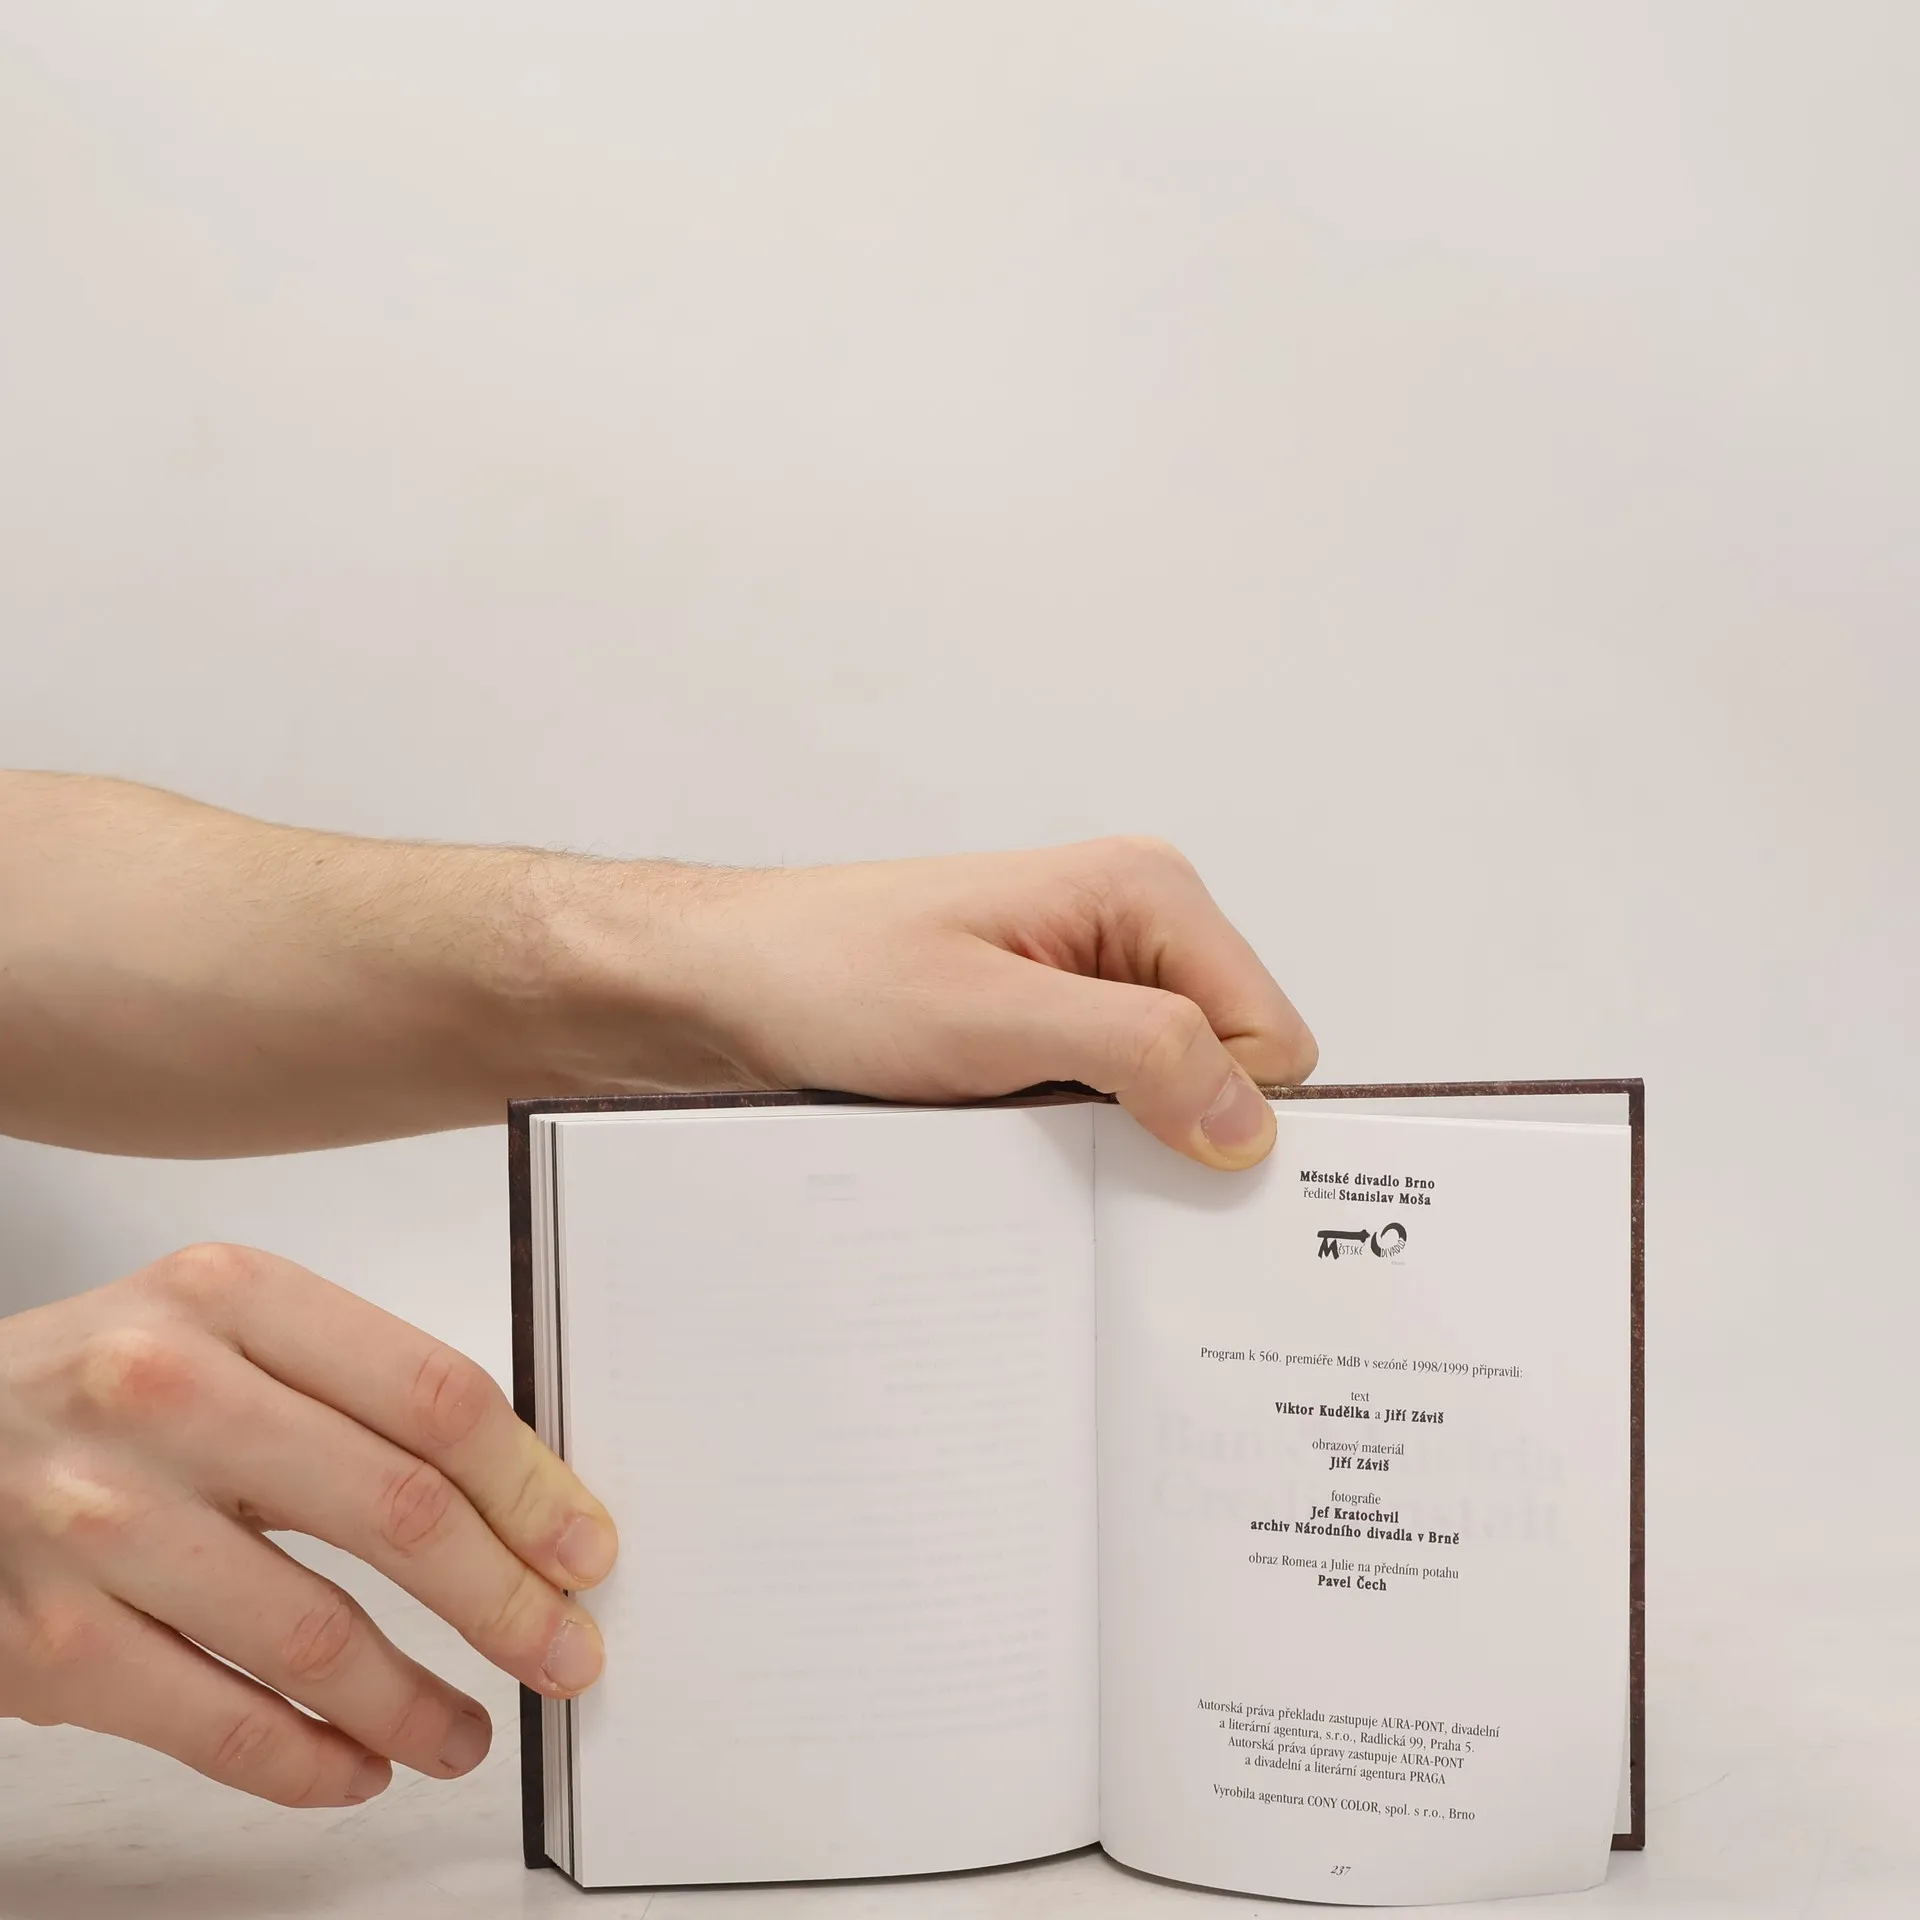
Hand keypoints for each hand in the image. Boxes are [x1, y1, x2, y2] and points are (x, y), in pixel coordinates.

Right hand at [0, 1243, 616, 1806]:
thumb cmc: (96, 1384)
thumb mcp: (219, 1327)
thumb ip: (351, 1387)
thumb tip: (514, 1496)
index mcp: (232, 1297)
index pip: (434, 1395)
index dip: (531, 1485)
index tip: (583, 1547)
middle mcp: (166, 1393)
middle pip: (398, 1511)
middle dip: (508, 1600)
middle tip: (564, 1652)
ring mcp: (99, 1520)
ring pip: (316, 1635)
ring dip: (418, 1702)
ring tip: (469, 1731)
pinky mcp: (46, 1641)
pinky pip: (218, 1725)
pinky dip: (310, 1763)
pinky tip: (359, 1766)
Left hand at [558, 836, 1317, 1170]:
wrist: (716, 986)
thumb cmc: (828, 974)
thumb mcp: (991, 1018)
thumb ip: (1138, 1052)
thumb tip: (1249, 1119)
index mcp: (1147, 894)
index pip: (1273, 1038)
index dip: (1228, 1112)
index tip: (1154, 1160)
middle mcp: (1131, 932)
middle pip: (1229, 1070)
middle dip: (1174, 1130)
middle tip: (1078, 1157)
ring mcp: (1087, 984)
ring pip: (1167, 1099)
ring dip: (1115, 1142)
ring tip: (1027, 1145)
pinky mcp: (1043, 1032)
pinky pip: (1106, 1108)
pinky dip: (1074, 1144)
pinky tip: (1011, 1147)